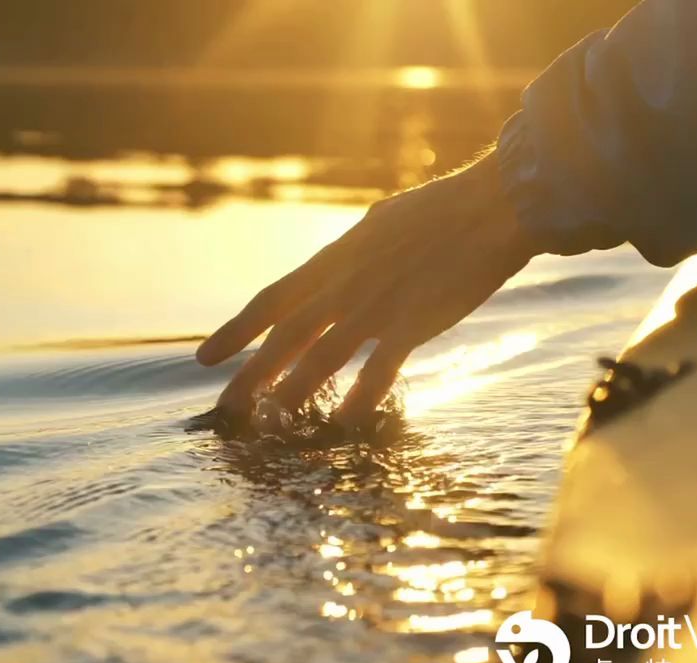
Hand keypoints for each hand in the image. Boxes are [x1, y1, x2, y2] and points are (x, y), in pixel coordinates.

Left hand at [196, 151, 544, 426]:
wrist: (490, 207)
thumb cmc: (438, 212)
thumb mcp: (378, 226)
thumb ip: (350, 254)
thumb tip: (334, 266)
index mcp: (334, 260)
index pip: (271, 300)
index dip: (235, 331)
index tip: (205, 357)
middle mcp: (344, 284)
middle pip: (285, 336)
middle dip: (251, 374)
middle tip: (225, 407)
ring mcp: (377, 305)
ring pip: (322, 356)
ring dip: (293, 391)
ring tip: (269, 421)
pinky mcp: (414, 322)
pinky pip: (380, 369)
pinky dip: (361, 397)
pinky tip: (344, 421)